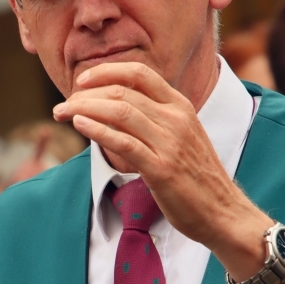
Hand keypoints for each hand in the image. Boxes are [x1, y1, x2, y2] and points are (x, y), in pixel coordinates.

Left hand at [53, 62, 270, 280]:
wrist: (223, 212)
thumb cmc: (197, 178)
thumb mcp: (182, 136)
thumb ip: (156, 119)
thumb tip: (118, 108)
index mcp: (181, 106)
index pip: (139, 73)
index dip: (106, 71)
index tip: (82, 80)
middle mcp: (176, 119)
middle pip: (122, 92)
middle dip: (85, 95)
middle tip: (62, 104)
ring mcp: (170, 143)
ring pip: (119, 112)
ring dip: (83, 109)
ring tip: (61, 113)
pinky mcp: (161, 169)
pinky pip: (124, 142)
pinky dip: (97, 130)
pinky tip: (79, 125)